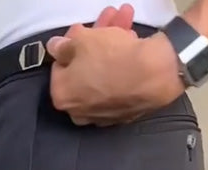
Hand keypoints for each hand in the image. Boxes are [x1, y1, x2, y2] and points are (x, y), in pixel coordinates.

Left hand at [47, 5, 183, 125]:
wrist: (153, 76)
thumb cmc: (109, 57)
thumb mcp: (81, 41)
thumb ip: (63, 45)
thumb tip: (55, 48)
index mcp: (62, 97)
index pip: (59, 66)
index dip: (71, 44)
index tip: (81, 29)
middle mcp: (79, 112)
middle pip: (84, 68)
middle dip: (95, 40)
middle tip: (105, 18)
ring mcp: (103, 114)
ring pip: (103, 72)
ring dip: (112, 42)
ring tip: (125, 17)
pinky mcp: (124, 112)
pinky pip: (118, 82)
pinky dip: (122, 61)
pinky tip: (132, 39)